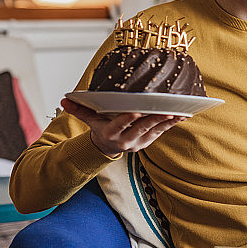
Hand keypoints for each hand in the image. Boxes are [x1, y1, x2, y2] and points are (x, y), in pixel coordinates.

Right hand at [61, 97, 186, 157]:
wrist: (106, 148)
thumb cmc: (100, 128)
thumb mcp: (89, 120)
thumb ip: (79, 109)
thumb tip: (65, 99)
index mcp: (110, 133)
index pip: (119, 125)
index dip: (127, 120)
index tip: (136, 112)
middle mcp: (125, 140)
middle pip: (141, 128)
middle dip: (153, 120)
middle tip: (165, 110)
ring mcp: (138, 142)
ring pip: (154, 131)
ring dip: (167, 122)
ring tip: (178, 112)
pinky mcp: (148, 142)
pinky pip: (161, 132)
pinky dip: (171, 124)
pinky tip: (182, 115)